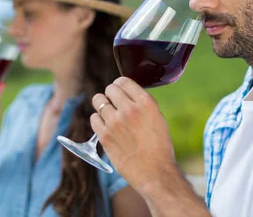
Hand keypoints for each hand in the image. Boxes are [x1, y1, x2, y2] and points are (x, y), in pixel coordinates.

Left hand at [90, 77, 177, 192]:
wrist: (154, 171)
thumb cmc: (159, 146)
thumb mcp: (157, 118)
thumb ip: (142, 104)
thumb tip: (128, 95)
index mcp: (145, 102)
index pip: (124, 81)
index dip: (120, 85)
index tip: (119, 90)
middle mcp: (129, 109)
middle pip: (110, 89)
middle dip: (111, 94)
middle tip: (114, 103)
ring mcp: (115, 122)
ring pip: (98, 101)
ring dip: (103, 106)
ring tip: (109, 114)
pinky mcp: (105, 135)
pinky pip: (93, 118)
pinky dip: (98, 120)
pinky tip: (105, 126)